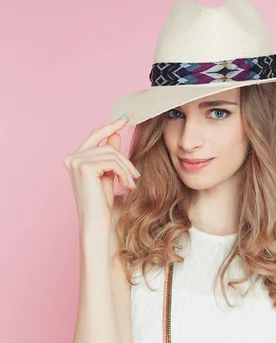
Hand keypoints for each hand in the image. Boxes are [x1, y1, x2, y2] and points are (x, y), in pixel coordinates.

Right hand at [63, 115, 140, 230]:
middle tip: (136, 176)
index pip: (95, 135)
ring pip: (112, 155)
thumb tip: (115, 134)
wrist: (97, 223)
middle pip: (108, 147)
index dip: (110, 126)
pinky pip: (113, 162)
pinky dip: (124, 173)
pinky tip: (127, 185)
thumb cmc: (101, 204)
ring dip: (126, 170)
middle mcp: (72, 157)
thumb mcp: (108, 175)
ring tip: (131, 184)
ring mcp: (76, 161)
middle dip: (125, 161)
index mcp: (75, 158)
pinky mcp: (84, 167)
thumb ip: (110, 155)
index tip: (125, 119)